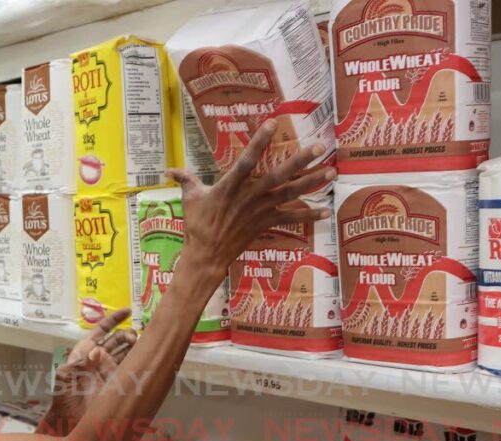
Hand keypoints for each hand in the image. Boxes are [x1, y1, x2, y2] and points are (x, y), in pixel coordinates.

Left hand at [39, 308, 137, 436]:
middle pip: (118, 339)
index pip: (102, 330)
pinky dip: (139, 361)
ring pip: (127, 351)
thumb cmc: (63, 396)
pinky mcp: (119, 381)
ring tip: (140, 346)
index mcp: (86, 350)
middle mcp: (100, 357)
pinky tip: (145, 357)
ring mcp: (111, 369)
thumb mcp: (65, 376)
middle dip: (127, 334)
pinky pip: (131, 367)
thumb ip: (79, 362)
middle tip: (133, 338)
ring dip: (135, 346)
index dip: (114, 319)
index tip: (128, 311)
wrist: (71, 419)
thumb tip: (97, 352)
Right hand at [167, 120, 334, 283]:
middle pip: (278, 176)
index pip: (246, 160)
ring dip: (312, 183)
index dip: (259, 142)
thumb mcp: (189, 199)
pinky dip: (308, 216)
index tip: (273, 123)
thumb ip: (184, 179)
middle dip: (300, 161)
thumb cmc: (196, 226)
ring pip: (290, 194)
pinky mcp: (265, 224)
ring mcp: (259, 211)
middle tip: (319, 147)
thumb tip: (168, 170)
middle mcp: (248, 197)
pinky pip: (291, 219)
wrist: (206, 256)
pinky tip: (325, 210)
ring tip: (331, 171)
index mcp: (229, 187)